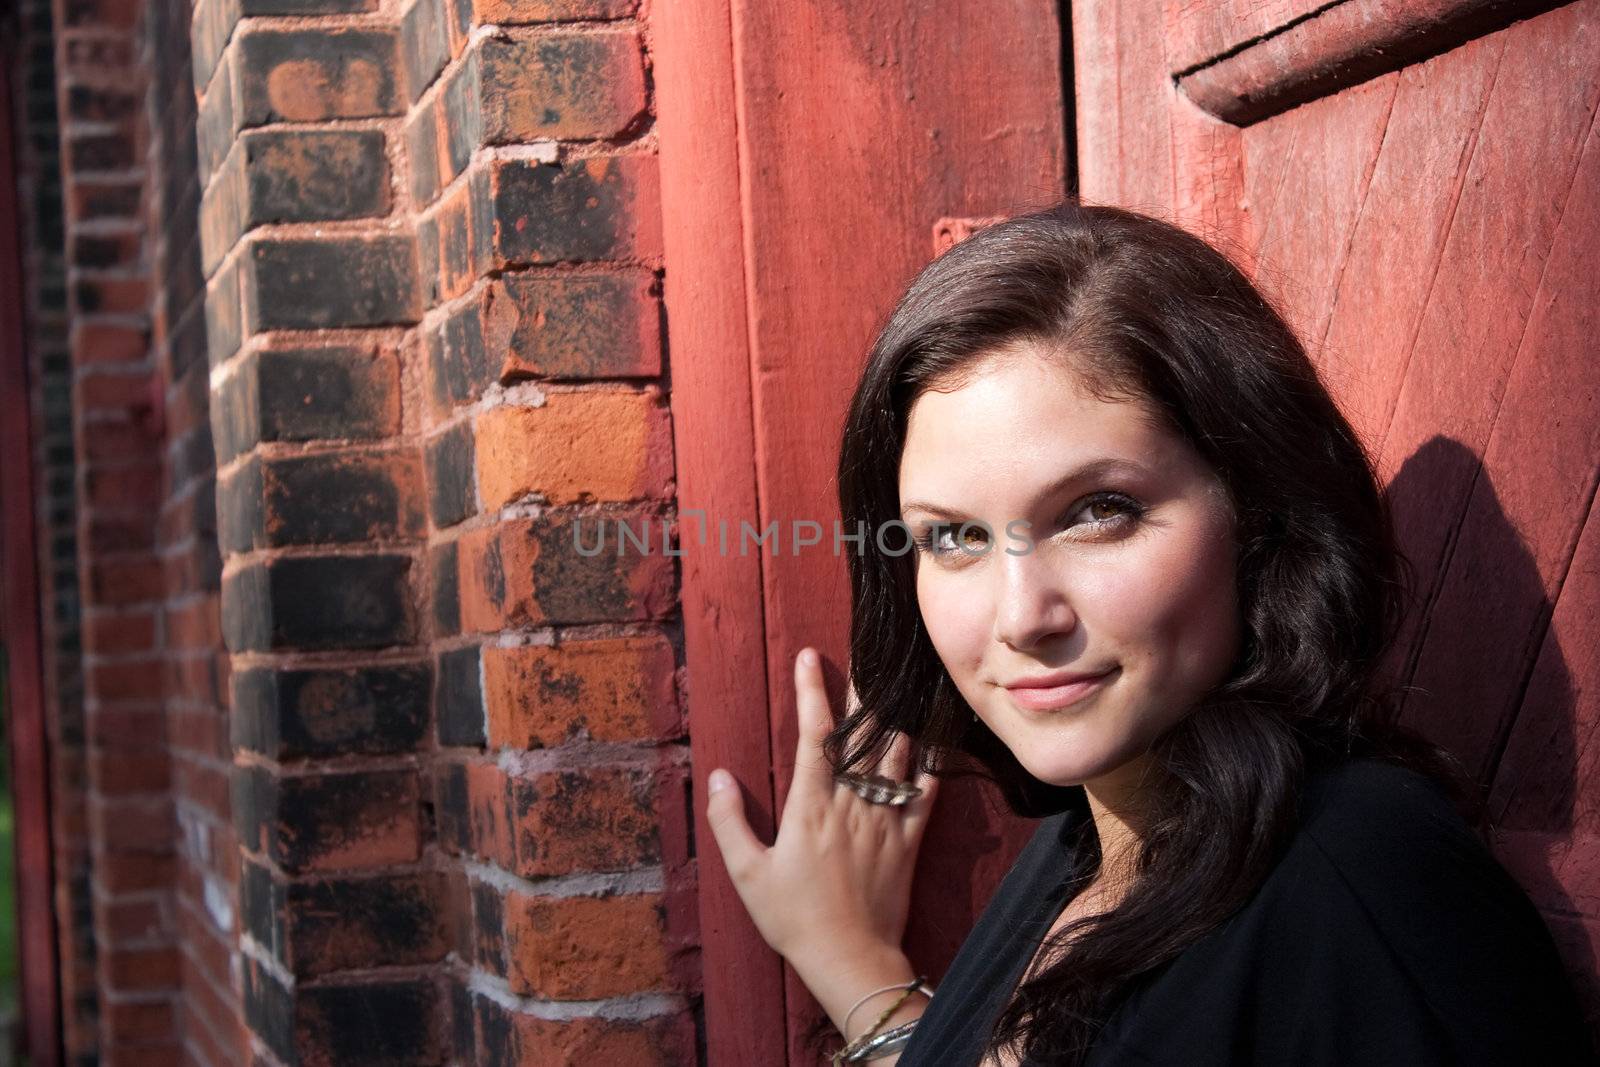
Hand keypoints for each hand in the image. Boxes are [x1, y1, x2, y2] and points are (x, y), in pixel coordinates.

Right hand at [704, 646, 937, 970]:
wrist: (850, 957)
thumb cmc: (793, 918)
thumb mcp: (748, 874)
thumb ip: (730, 822)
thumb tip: (718, 778)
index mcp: (811, 806)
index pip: (815, 734)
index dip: (811, 690)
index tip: (807, 657)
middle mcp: (852, 802)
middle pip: (862, 734)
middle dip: (861, 690)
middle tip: (862, 657)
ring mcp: (886, 818)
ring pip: (897, 753)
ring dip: (894, 717)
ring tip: (893, 688)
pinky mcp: (910, 838)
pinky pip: (927, 791)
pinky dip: (930, 762)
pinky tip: (931, 740)